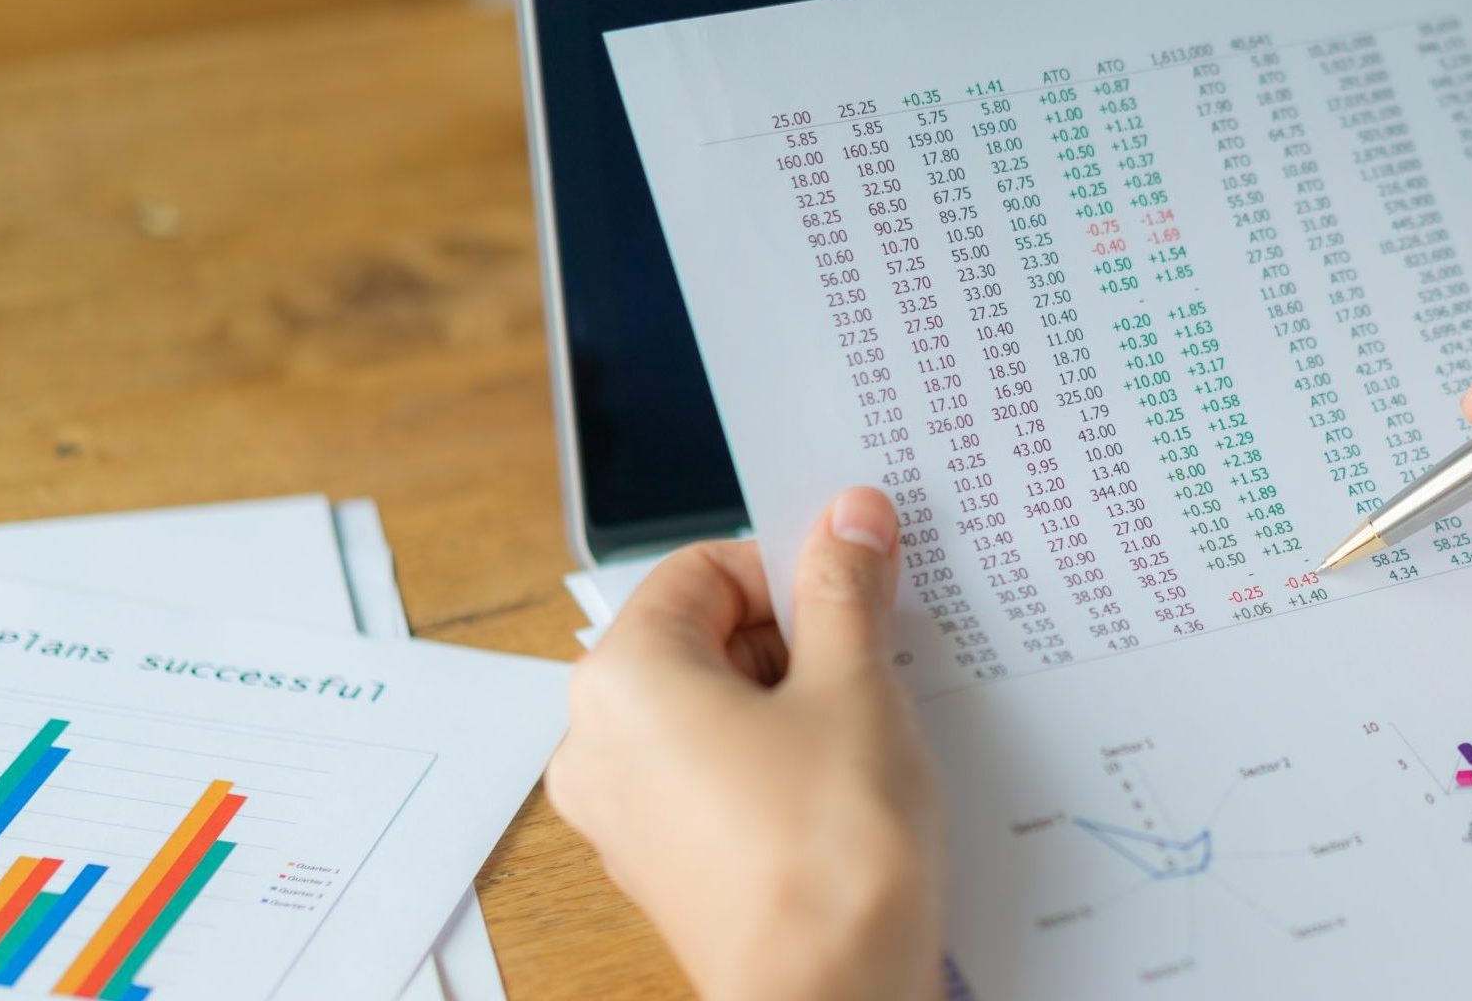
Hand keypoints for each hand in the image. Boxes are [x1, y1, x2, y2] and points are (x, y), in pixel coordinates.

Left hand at [547, 487, 943, 1000]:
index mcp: (623, 679)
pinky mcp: (665, 862)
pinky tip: (843, 783)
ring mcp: (626, 812)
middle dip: (794, 636)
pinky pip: (715, 774)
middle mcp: (599, 743)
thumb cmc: (830, 853)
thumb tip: (848, 518)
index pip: (703, 569)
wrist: (831, 995)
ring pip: (713, 709)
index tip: (856, 582)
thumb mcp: (855, 686)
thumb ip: (845, 589)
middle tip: (872, 658)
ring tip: (864, 729)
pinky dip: (775, 759)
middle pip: (702, 637)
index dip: (789, 567)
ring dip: (793, 699)